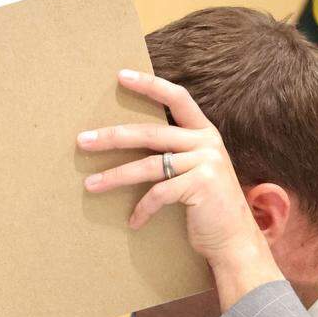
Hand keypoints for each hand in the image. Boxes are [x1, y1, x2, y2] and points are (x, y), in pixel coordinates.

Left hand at [79, 69, 284, 311]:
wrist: (235, 240)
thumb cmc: (207, 208)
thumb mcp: (195, 172)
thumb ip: (174, 154)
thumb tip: (128, 143)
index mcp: (205, 133)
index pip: (177, 98)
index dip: (149, 85)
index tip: (120, 76)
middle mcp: (207, 142)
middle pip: (150, 133)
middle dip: (112, 137)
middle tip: (82, 141)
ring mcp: (206, 162)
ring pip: (148, 165)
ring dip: (115, 176)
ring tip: (90, 184)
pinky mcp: (201, 185)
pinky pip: (158, 194)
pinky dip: (142, 209)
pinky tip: (133, 221)